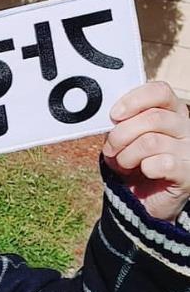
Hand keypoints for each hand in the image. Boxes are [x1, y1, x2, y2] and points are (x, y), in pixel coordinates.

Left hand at [102, 81, 189, 222]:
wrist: (142, 200)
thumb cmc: (132, 163)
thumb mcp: (123, 140)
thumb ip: (120, 123)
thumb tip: (111, 115)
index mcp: (171, 112)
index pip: (159, 91)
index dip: (134, 100)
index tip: (114, 115)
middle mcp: (186, 127)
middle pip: (152, 118)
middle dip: (121, 135)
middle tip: (111, 149)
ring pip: (151, 142)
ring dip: (127, 155)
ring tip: (124, 164)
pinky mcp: (189, 173)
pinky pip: (162, 163)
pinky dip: (145, 168)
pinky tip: (145, 173)